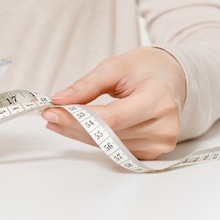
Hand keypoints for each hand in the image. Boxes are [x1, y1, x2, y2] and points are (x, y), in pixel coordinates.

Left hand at [41, 47, 185, 159]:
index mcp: (159, 99)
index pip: (113, 118)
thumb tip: (60, 100)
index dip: (79, 117)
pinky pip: (114, 149)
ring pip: (107, 144)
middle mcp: (165, 125)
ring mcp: (160, 143)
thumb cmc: (145, 69)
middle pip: (108, 134)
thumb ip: (87, 85)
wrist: (170, 79)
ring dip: (79, 133)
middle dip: (73, 125)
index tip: (52, 110)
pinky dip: (93, 138)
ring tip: (60, 118)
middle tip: (49, 114)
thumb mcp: (115, 67)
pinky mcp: (152, 153)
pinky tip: (78, 127)